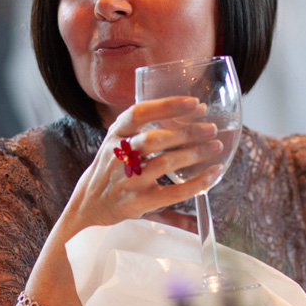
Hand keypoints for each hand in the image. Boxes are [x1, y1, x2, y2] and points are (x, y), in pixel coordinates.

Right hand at [62, 97, 225, 229]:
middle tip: (210, 128)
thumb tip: (193, 109)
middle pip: (155, 139)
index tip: (194, 103)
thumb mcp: (118, 138)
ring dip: (194, 153)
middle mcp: (119, 155)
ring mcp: (129, 180)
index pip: (138, 113)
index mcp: (116, 134)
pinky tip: (213, 173)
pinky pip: (174, 192)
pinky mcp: (139, 202)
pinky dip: (197, 183)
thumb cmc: (112, 165)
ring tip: (215, 146)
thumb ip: (145, 124)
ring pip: (165, 163)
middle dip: (187, 132)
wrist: (90, 202)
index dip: (167, 106)